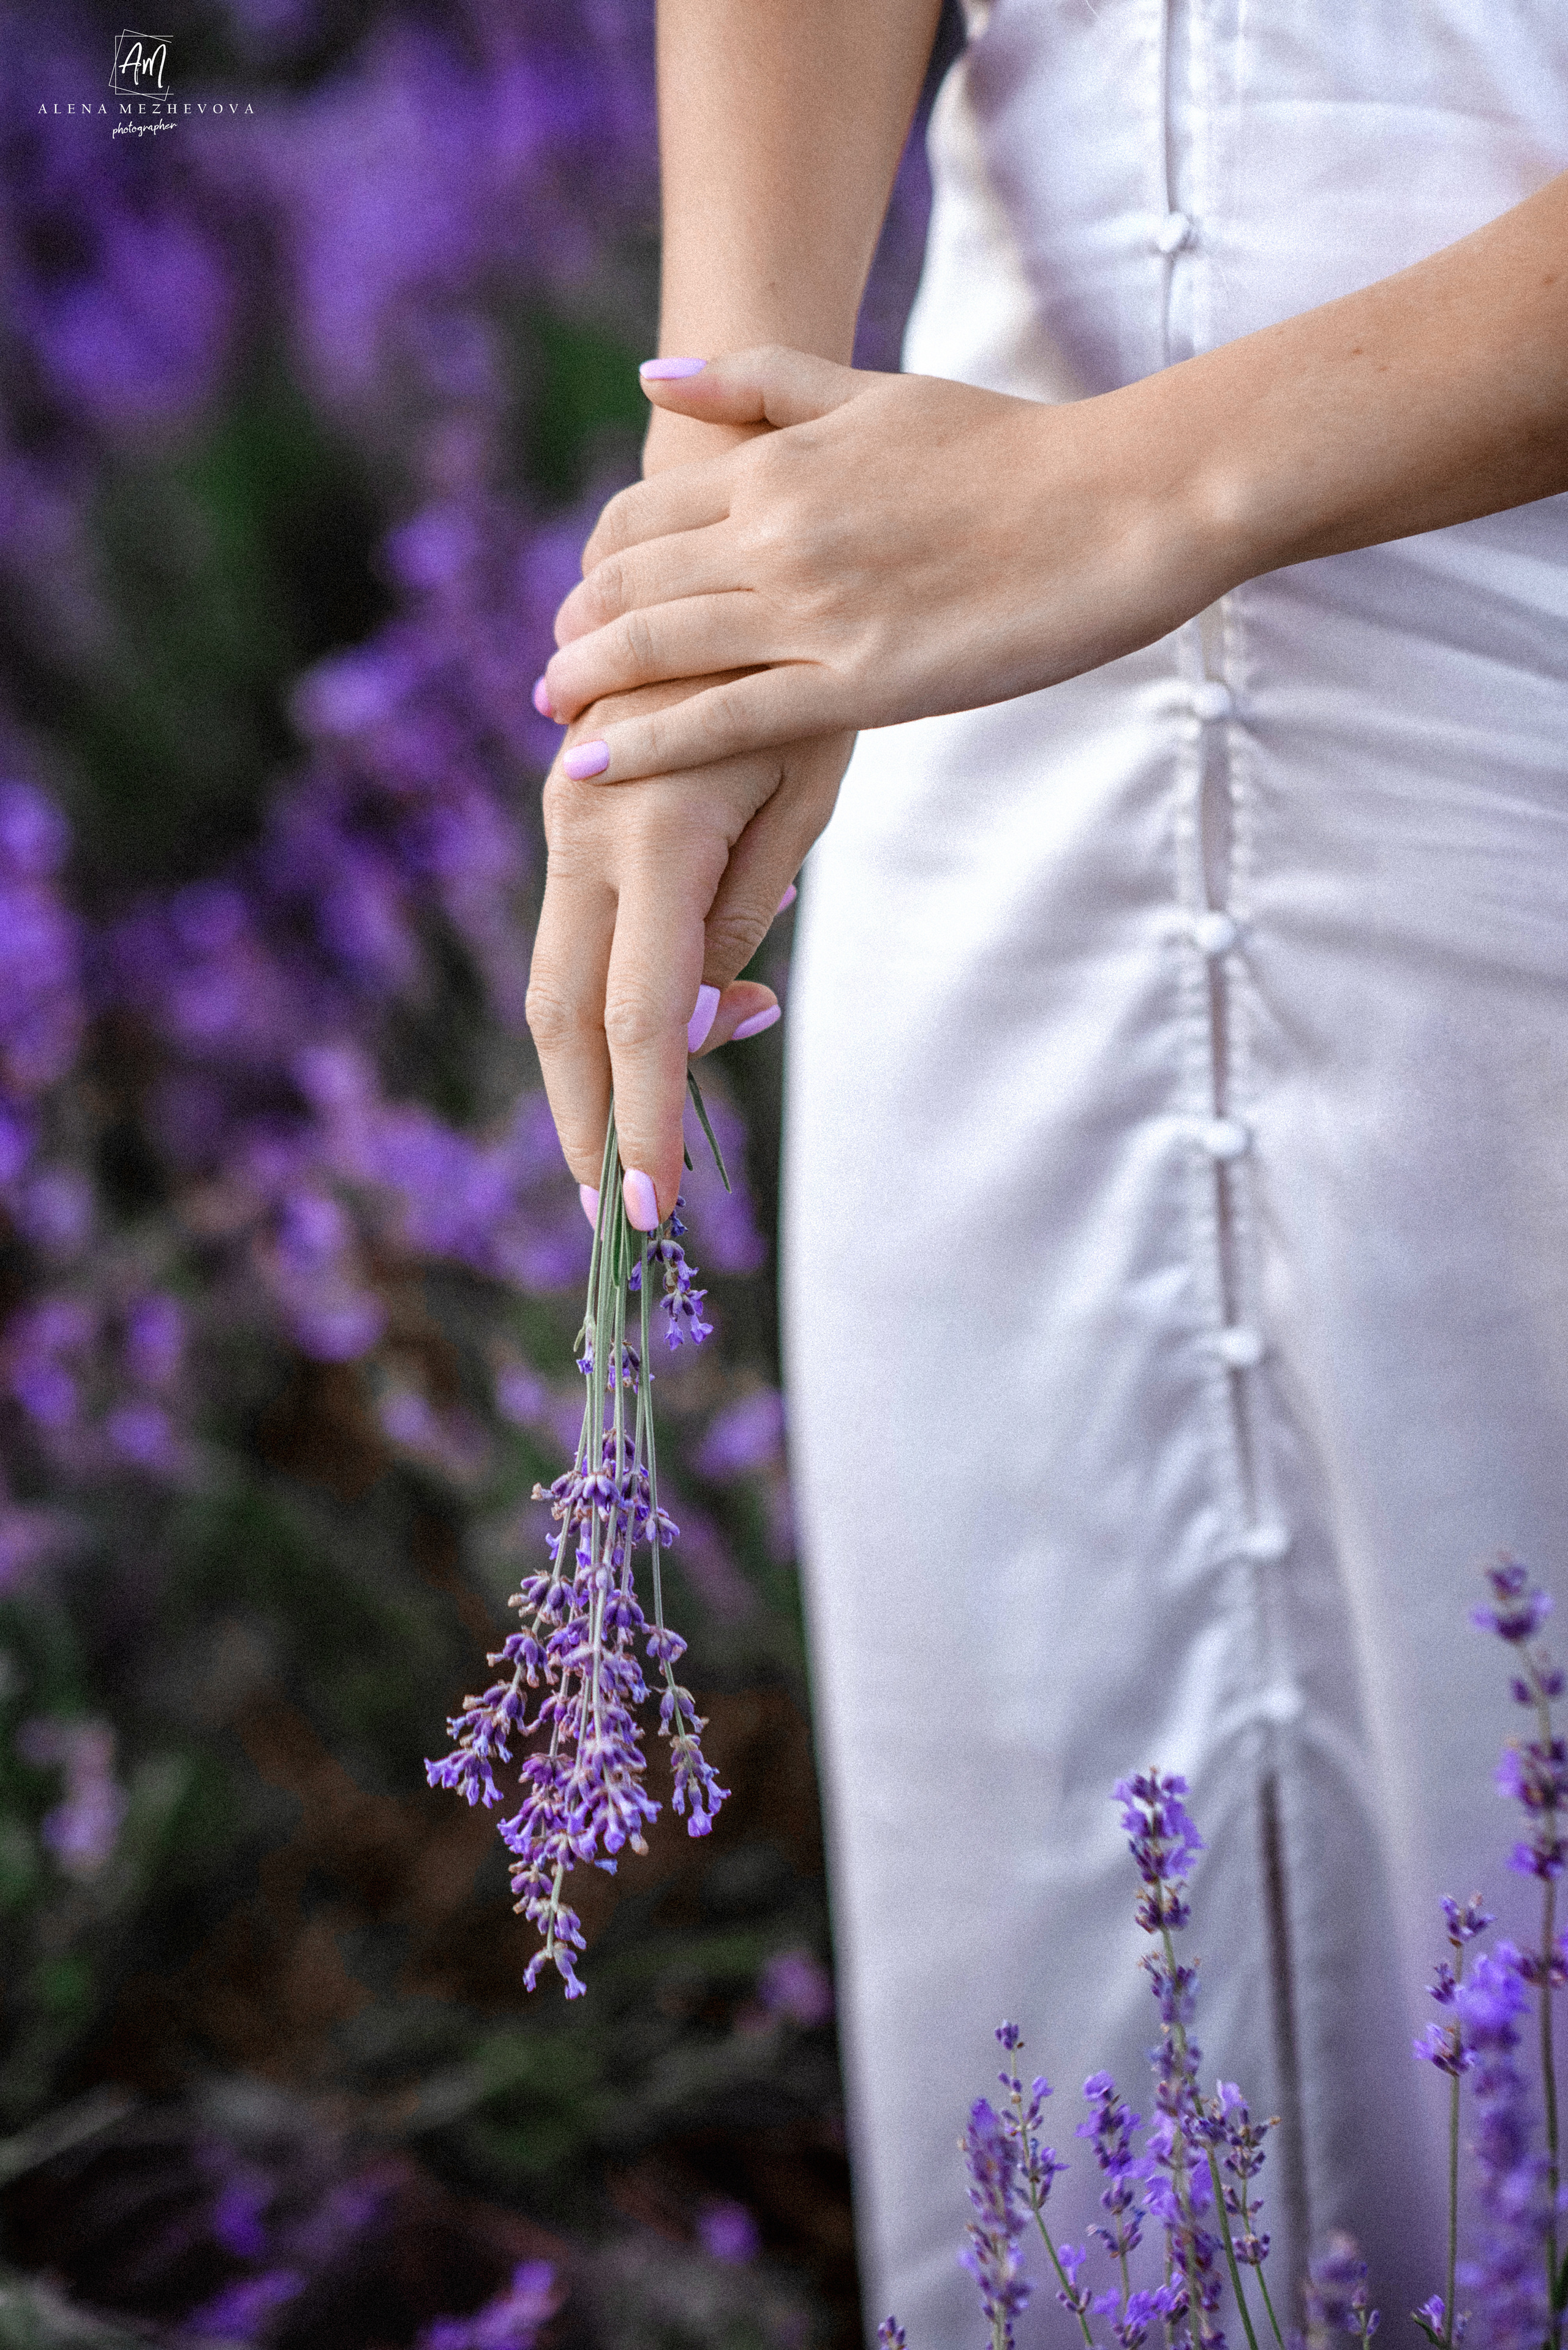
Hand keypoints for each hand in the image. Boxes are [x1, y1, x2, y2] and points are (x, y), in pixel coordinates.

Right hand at [525, 675, 850, 1228]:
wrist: (724, 552)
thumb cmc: (800, 669)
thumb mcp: (801, 796)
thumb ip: (741, 917)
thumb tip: (706, 1019)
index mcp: (656, 834)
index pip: (642, 1019)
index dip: (644, 1124)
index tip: (650, 1213)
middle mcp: (585, 830)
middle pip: (564, 1016)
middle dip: (586, 1125)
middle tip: (613, 1218)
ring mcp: (563, 819)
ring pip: (558, 980)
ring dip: (592, 1073)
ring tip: (633, 1150)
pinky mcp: (567, 813)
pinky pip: (575, 933)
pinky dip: (605, 1005)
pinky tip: (671, 1032)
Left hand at [540, 345, 1234, 781]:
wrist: (1121, 502)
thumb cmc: (1012, 450)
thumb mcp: (875, 393)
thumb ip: (762, 386)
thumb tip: (651, 377)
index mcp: (780, 462)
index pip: (642, 513)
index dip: (596, 562)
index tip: (582, 600)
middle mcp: (777, 530)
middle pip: (632, 582)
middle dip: (577, 627)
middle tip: (551, 672)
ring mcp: (814, 609)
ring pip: (659, 647)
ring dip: (586, 683)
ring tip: (550, 712)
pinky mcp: (860, 683)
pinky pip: (724, 719)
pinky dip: (646, 745)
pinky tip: (588, 767)